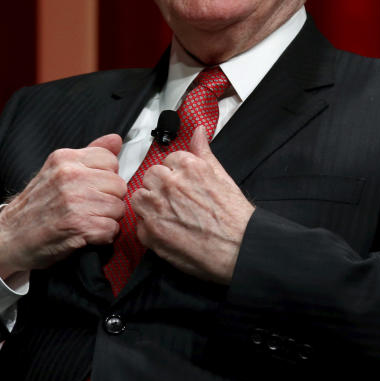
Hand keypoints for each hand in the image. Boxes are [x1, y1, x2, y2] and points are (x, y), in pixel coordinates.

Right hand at [0, 134, 125, 278]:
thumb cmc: (35, 207)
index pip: (110, 160)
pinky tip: (87, 234)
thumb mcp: (57, 171)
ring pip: (118, 208)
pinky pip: (112, 229)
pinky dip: (103, 237)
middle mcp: (70, 176)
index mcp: (65, 159)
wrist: (10, 238)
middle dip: (109, 200)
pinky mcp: (79, 225)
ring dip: (107, 219)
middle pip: (119, 185)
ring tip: (87, 221)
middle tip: (90, 208)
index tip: (93, 188)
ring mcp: (75, 200)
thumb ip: (89, 154)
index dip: (106, 178)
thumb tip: (116, 139)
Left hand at [134, 126, 253, 283]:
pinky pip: (140, 223)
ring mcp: (157, 208)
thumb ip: (203, 152)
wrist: (240, 249)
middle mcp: (170, 184)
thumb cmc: (235, 217)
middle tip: (177, 201)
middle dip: (161, 186)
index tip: (184, 186)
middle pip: (151, 176)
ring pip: (140, 196)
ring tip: (170, 215)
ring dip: (150, 204)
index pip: (168, 161)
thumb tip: (198, 131)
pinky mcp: (151, 232)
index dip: (176, 174)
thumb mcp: (222, 176)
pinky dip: (150, 228)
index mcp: (187, 167)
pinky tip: (169, 231)